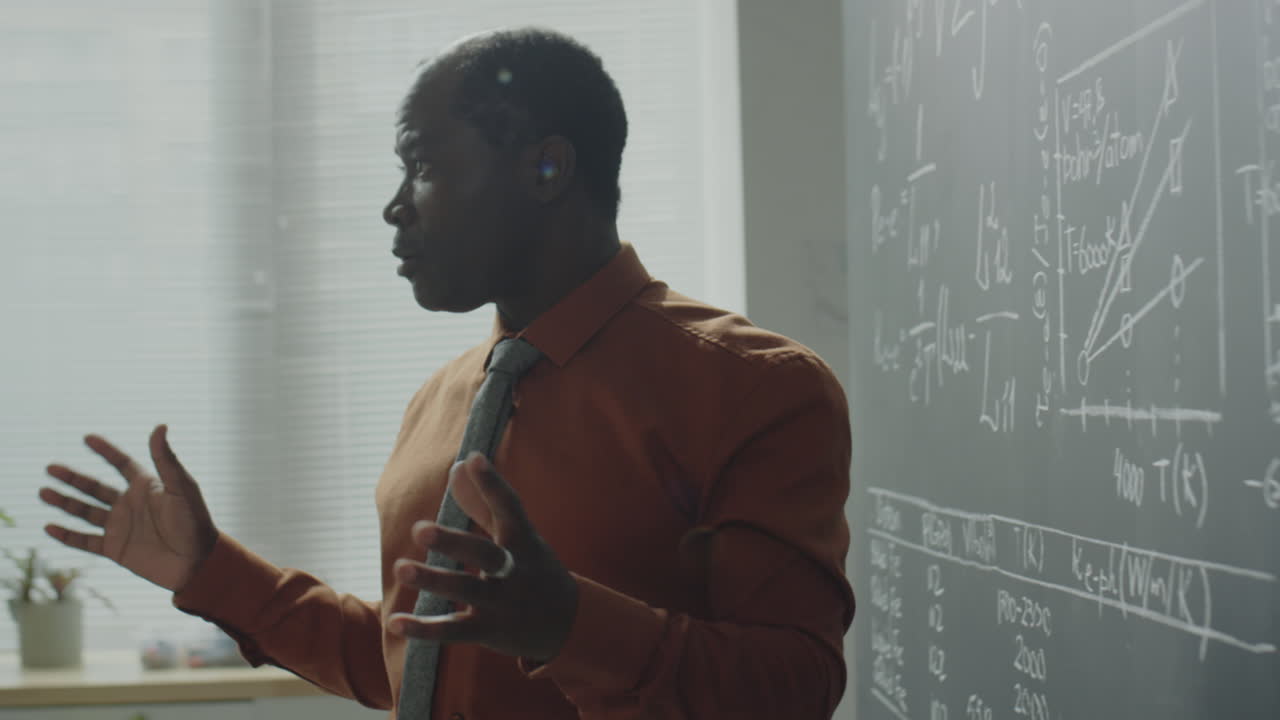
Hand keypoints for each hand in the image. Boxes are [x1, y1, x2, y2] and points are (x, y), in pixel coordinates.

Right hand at [38, 425, 217, 592]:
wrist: (196, 562)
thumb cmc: (194, 521)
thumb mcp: (181, 487)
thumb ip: (167, 459)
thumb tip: (160, 425)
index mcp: (148, 487)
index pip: (122, 464)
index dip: (106, 451)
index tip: (87, 438)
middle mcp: (131, 504)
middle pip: (96, 487)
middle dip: (73, 478)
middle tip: (50, 468)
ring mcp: (121, 526)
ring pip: (86, 512)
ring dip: (65, 502)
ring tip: (43, 492)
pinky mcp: (116, 549)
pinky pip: (86, 541)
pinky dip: (67, 536)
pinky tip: (49, 527)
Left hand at [388, 451, 579, 663]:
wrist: (570, 623)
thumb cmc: (533, 569)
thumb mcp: (517, 538)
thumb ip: (483, 503)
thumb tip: (457, 465)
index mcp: (523, 542)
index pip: (509, 508)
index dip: (492, 484)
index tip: (473, 459)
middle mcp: (515, 570)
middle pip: (486, 553)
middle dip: (453, 541)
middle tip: (419, 529)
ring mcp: (503, 602)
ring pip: (467, 589)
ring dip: (433, 580)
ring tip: (400, 568)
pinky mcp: (489, 630)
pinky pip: (454, 629)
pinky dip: (424, 629)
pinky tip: (395, 621)